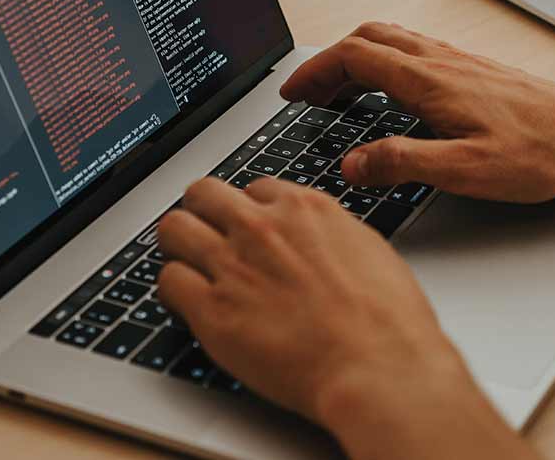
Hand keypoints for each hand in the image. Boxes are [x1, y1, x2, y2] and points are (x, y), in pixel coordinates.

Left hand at [158, 177, 535, 459]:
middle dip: (201, 213)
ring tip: (186, 264)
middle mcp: (262, 227)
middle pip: (202, 194)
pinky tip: (187, 303)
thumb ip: (329, 233)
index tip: (246, 226)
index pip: (252, 187)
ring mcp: (233, 265)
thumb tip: (316, 236)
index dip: (247, 210)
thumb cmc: (388, 321)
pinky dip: (173, 292)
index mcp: (303, 208)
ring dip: (178, 246)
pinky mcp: (212, 310)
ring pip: (173, 229)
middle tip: (204, 234)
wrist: (378, 367)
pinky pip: (167, 281)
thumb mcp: (368, 249)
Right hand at [281, 22, 554, 202]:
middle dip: (329, 61)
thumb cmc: (540, 153)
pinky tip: (390, 92)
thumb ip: (403, 163)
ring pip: (390, 41)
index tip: (294, 93)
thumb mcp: (466, 171)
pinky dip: (383, 63)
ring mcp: (457, 62)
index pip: (354, 56)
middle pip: (367, 38)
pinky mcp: (472, 70)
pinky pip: (412, 51)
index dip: (315, 71)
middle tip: (309, 93)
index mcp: (430, 81)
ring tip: (338, 93)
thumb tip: (353, 163)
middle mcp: (441, 61)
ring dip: (355, 58)